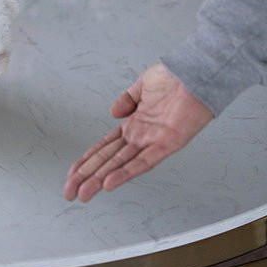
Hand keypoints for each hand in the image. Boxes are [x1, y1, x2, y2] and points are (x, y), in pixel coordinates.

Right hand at [62, 63, 212, 202]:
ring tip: (83, 194)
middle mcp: (141, 136)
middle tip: (69, 193)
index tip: (72, 173)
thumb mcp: (143, 85)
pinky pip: (144, 162)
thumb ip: (126, 100)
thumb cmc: (175, 76)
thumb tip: (113, 112)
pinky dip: (126, 173)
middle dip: (86, 177)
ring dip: (99, 180)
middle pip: (107, 160)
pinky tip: (109, 184)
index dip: (87, 160)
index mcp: (134, 124)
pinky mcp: (167, 143)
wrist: (196, 71)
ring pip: (120, 164)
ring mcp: (152, 141)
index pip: (104, 147)